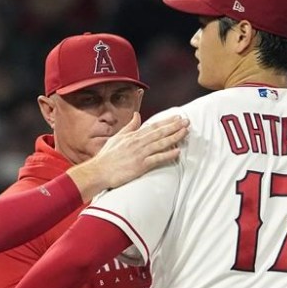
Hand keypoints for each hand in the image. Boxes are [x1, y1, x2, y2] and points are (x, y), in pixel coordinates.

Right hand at [68, 111, 188, 200]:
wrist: (99, 171)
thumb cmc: (107, 156)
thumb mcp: (117, 137)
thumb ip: (129, 126)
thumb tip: (137, 115)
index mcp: (133, 136)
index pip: (153, 126)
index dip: (167, 121)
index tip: (177, 117)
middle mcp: (138, 143)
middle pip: (160, 132)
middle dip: (175, 126)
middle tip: (187, 121)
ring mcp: (140, 154)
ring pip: (161, 143)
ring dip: (174, 137)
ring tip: (185, 132)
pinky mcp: (140, 165)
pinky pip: (157, 159)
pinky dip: (168, 155)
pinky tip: (177, 151)